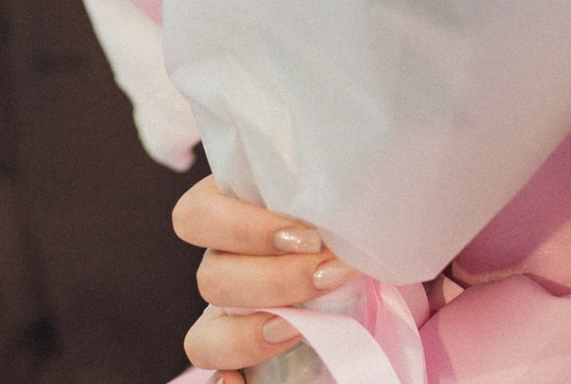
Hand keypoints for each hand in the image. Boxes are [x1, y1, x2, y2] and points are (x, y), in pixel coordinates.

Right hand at [174, 175, 358, 381]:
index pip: (196, 215)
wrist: (373, 274)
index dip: (244, 229)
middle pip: (208, 279)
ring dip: (254, 334)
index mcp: (234, 214)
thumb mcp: (346, 210)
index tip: (311, 237)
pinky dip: (224, 382)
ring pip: (204, 335)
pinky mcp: (240, 354)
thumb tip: (345, 226)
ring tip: (303, 326)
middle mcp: (223, 264)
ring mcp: (228, 315)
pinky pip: (214, 373)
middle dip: (273, 281)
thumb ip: (333, 205)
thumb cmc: (357, 230)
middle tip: (328, 275)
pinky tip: (239, 381)